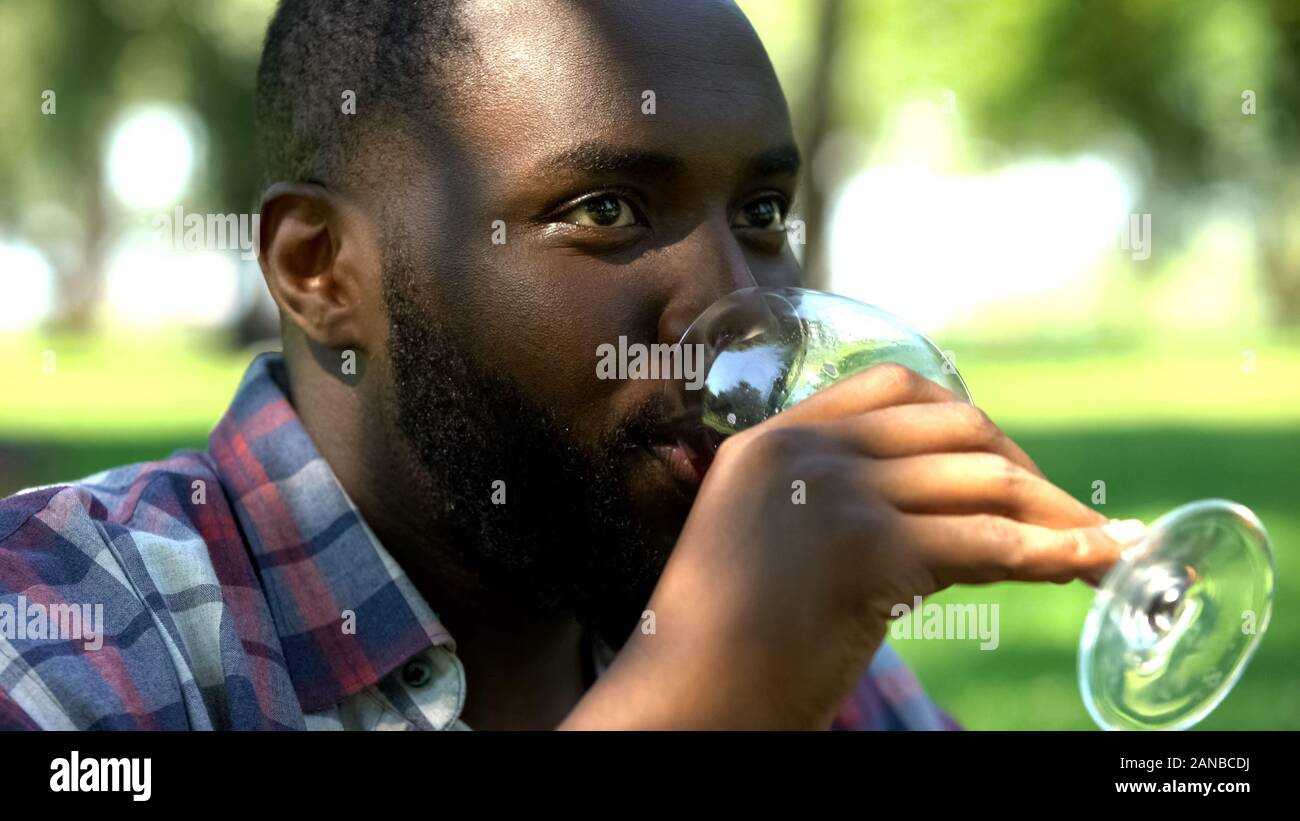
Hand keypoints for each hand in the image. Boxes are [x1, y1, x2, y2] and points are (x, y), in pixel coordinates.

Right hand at [561, 363, 1141, 728]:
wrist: (684, 699)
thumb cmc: (725, 645)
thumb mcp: (778, 550)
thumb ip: (846, 510)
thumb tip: (972, 517)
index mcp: (774, 442)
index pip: (893, 386)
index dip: (965, 419)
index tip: (1006, 466)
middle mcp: (805, 453)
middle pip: (953, 424)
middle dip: (1024, 469)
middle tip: (1068, 518)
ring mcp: (835, 497)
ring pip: (980, 481)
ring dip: (1056, 515)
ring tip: (1106, 548)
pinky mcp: (866, 553)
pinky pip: (985, 544)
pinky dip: (1052, 553)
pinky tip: (1092, 563)